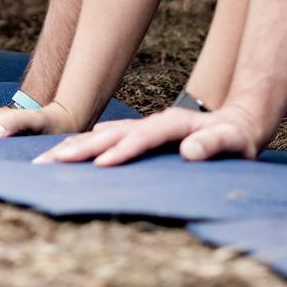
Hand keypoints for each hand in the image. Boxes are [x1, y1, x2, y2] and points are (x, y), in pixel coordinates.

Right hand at [34, 105, 266, 165]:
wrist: (238, 121)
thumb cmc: (237, 138)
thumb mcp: (235, 141)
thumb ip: (214, 144)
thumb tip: (188, 152)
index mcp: (174, 124)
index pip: (144, 137)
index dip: (123, 150)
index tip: (100, 165)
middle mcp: (154, 122)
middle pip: (113, 133)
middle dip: (81, 148)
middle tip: (50, 163)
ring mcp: (145, 127)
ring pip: (105, 135)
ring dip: (76, 146)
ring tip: (48, 159)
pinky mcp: (142, 136)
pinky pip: (109, 139)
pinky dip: (88, 145)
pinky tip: (71, 152)